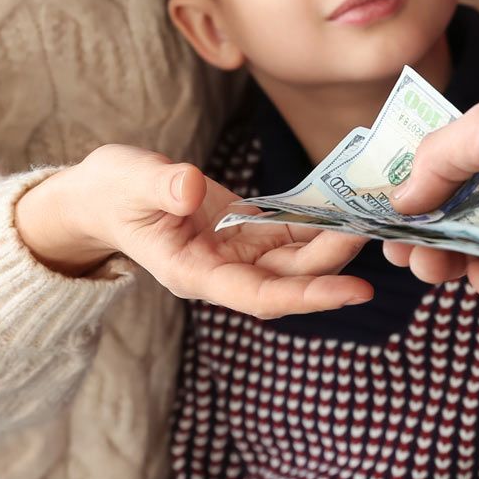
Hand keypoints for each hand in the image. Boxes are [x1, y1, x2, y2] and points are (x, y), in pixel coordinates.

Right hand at [20, 145, 370, 317]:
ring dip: (330, 244)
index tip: (355, 292)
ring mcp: (232, 253)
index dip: (309, 296)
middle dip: (332, 265)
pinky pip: (286, 233)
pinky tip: (346, 206)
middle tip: (376, 236)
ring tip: (369, 219)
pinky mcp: (241, 232)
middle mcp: (220, 271)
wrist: (101, 196)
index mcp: (192, 273)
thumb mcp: (129, 182)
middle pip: (287, 280)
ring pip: (292, 258)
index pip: (259, 295)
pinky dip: (315, 223)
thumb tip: (192, 189)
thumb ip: (161, 188)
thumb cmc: (110, 192)